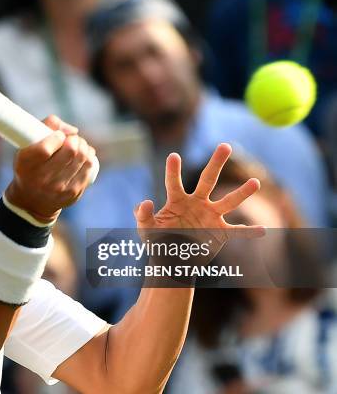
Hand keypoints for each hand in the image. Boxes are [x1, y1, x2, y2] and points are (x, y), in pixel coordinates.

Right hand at [5, 116, 95, 223]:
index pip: (46, 148)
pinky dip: (89, 157)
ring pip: (83, 157)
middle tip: (71, 139)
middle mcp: (42, 179)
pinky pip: (88, 168)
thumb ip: (46, 126)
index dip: (57, 136)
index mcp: (26, 165)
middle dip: (74, 139)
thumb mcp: (27, 146)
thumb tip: (73, 130)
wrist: (31, 201)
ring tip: (77, 146)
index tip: (58, 135)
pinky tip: (83, 155)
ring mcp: (59, 188)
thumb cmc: (30, 166)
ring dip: (83, 146)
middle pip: (70, 150)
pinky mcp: (73, 193)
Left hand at [134, 143, 264, 260]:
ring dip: (242, 193)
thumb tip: (145, 202)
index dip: (174, 170)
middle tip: (225, 146)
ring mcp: (211, 216)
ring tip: (256, 182)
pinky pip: (237, 231)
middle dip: (216, 164)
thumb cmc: (158, 241)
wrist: (172, 260)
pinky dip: (248, 232)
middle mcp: (197, 203)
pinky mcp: (220, 232)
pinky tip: (262, 230)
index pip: (174, 183)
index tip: (173, 155)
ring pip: (228, 201)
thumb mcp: (146, 229)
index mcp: (177, 200)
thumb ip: (143, 215)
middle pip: (208, 180)